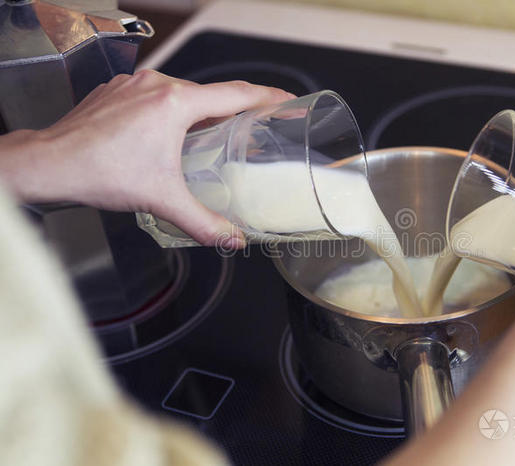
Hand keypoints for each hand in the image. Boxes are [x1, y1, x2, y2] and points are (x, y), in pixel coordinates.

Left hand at [0, 70, 293, 246]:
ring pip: (183, 93)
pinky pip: (158, 95)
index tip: (287, 100)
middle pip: (210, 94)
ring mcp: (134, 85)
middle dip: (235, 110)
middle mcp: (156, 86)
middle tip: (252, 127)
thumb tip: (232, 240)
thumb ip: (204, 223)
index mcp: (176, 104)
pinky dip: (174, 110)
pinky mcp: (118, 91)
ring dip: (202, 112)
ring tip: (214, 134)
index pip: (236, 94)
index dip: (268, 97)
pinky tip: (171, 134)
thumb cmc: (100, 173)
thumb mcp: (162, 201)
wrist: (49, 164)